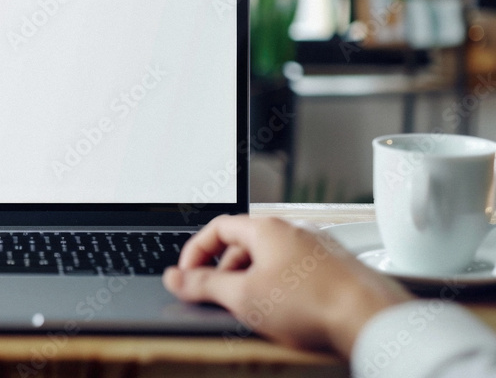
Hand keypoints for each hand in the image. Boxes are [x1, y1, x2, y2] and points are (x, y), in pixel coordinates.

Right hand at [163, 215, 411, 354]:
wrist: (371, 319)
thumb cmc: (312, 303)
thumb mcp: (243, 297)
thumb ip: (203, 285)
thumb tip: (176, 277)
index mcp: (267, 228)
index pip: (217, 228)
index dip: (195, 252)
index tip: (188, 276)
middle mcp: (293, 231)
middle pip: (244, 245)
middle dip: (223, 272)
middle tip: (216, 299)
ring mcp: (317, 249)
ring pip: (271, 261)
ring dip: (252, 283)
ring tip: (252, 311)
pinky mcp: (334, 270)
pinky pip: (295, 274)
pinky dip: (280, 290)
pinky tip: (285, 315)